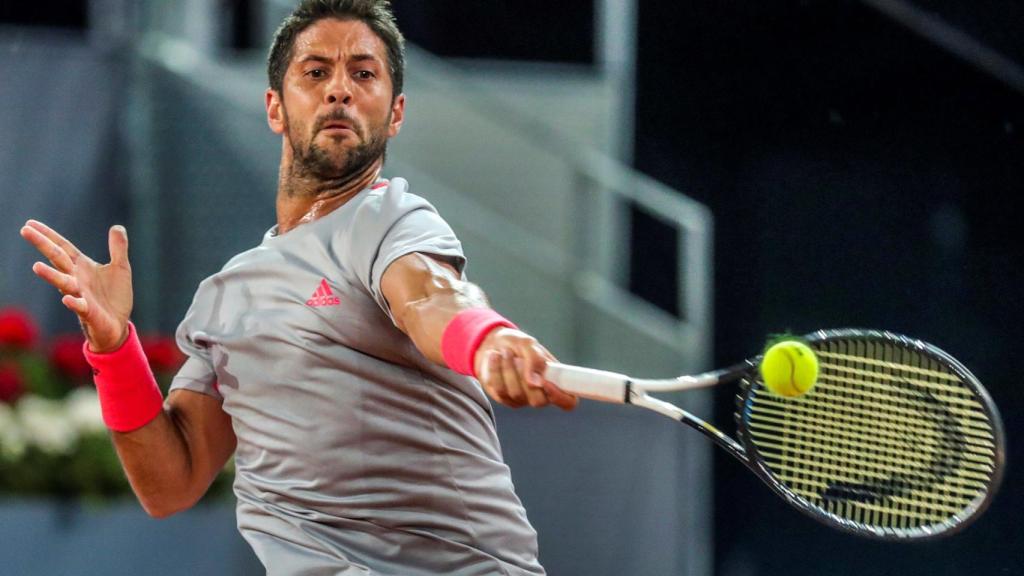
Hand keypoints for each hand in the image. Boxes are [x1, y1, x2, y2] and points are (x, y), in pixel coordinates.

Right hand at [20, 220, 132, 352]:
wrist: (117, 325)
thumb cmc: (114, 297)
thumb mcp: (120, 268)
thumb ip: (118, 248)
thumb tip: (117, 226)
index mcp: (82, 267)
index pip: (62, 247)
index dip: (48, 235)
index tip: (29, 223)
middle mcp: (77, 279)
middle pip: (57, 258)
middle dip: (42, 245)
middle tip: (24, 230)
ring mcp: (80, 295)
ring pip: (63, 283)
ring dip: (50, 275)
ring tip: (36, 266)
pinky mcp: (89, 312)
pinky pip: (79, 306)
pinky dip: (73, 302)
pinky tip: (67, 299)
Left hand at [473, 327, 576, 410]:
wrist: (493, 343)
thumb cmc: (517, 344)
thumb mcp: (528, 344)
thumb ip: (535, 360)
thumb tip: (535, 383)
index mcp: (555, 381)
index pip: (568, 402)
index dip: (560, 396)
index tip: (546, 381)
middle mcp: (540, 394)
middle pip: (538, 401)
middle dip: (526, 377)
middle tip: (519, 357)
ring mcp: (521, 399)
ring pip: (516, 393)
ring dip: (509, 369)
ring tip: (505, 351)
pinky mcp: (503, 398)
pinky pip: (500, 390)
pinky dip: (496, 370)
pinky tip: (495, 356)